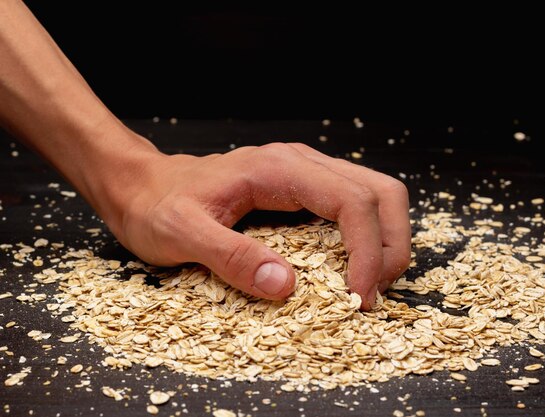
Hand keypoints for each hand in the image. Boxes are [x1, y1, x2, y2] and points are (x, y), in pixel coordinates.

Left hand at [106, 142, 410, 308]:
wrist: (143, 186)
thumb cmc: (158, 206)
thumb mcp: (181, 234)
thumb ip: (231, 257)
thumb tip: (286, 286)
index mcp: (279, 169)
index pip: (351, 201)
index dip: (368, 250)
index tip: (359, 296)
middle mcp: (301, 164)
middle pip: (381, 192)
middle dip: (391, 245)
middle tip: (374, 293)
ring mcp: (306, 174)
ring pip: (376, 195)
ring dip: (386, 241)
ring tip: (369, 283)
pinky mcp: (304, 189)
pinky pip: (355, 206)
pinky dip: (368, 238)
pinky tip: (351, 267)